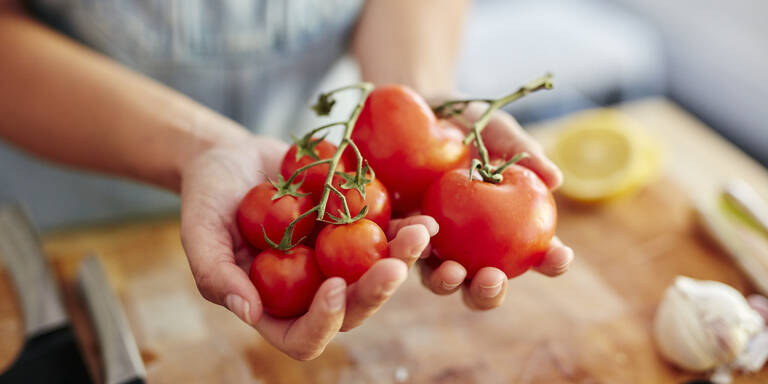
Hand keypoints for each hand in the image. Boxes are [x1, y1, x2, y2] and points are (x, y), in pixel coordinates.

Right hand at [178, 134, 434, 359]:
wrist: (233, 158)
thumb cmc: (208, 197)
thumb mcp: (199, 232)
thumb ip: (215, 274)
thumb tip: (249, 313)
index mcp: (275, 307)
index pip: (304, 338)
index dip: (323, 322)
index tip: (333, 287)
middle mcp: (312, 292)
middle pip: (353, 310)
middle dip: (376, 292)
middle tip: (394, 265)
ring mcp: (338, 263)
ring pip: (378, 276)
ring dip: (403, 260)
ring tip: (421, 234)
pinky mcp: (355, 232)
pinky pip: (386, 237)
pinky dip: (406, 229)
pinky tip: (425, 216)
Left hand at [418, 103, 574, 309]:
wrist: (418, 109)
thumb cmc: (469, 123)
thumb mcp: (496, 131)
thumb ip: (524, 153)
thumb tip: (556, 180)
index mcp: (506, 228)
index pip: (536, 255)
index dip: (551, 262)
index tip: (559, 256)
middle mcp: (470, 247)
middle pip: (483, 285)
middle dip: (489, 292)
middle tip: (492, 278)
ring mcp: (433, 245)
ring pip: (441, 280)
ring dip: (448, 283)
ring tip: (452, 271)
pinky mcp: (398, 235)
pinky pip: (403, 250)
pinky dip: (410, 249)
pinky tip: (418, 237)